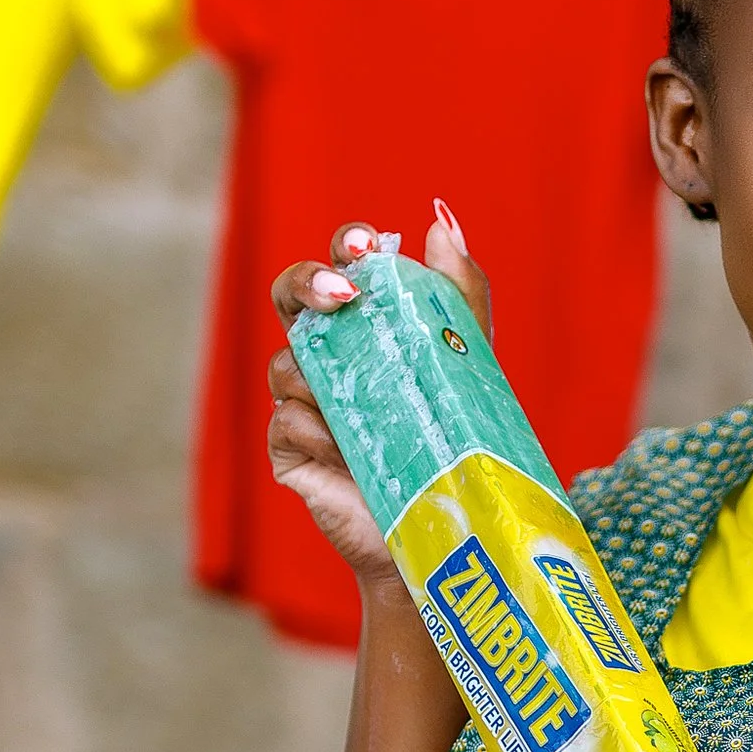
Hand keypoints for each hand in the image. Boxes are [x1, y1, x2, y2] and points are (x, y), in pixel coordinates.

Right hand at [268, 205, 493, 581]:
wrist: (446, 527)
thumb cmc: (453, 440)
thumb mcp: (466, 363)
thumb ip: (457, 294)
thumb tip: (440, 224)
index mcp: (364, 325)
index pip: (340, 267)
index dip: (344, 247)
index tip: (366, 249)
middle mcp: (325, 355)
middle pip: (289, 295)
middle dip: (307, 282)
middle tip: (341, 294)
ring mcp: (302, 401)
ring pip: (286, 364)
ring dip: (325, 379)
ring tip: (369, 411)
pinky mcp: (290, 450)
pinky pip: (286, 422)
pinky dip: (318, 433)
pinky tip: (349, 454)